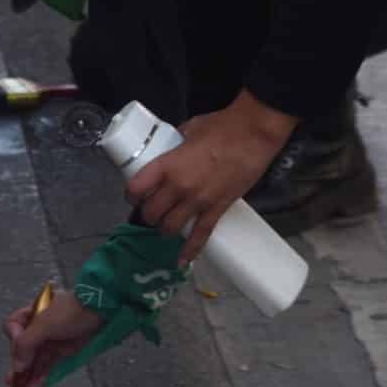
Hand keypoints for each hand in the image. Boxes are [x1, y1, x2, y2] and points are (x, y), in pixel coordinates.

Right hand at [7, 289, 103, 383]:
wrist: (101, 311)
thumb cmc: (71, 312)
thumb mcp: (44, 325)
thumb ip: (26, 343)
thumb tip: (16, 366)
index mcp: (32, 312)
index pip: (13, 326)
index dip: (13, 337)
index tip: (19, 347)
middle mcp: (39, 326)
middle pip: (23, 347)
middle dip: (19, 363)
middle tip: (13, 381)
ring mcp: (52, 339)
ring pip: (36, 359)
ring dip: (30, 373)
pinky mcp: (63, 350)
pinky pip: (49, 364)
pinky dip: (43, 375)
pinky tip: (38, 386)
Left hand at [125, 94, 297, 266]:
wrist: (254, 133)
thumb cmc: (223, 126)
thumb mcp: (189, 130)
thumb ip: (177, 145)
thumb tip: (172, 150)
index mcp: (167, 164)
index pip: (137, 189)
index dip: (132, 195)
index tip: (134, 196)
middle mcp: (178, 186)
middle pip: (151, 213)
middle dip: (148, 215)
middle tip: (151, 211)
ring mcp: (198, 200)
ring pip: (170, 227)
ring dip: (165, 229)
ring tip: (166, 226)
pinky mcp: (217, 208)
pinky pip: (200, 235)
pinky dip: (190, 250)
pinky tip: (182, 260)